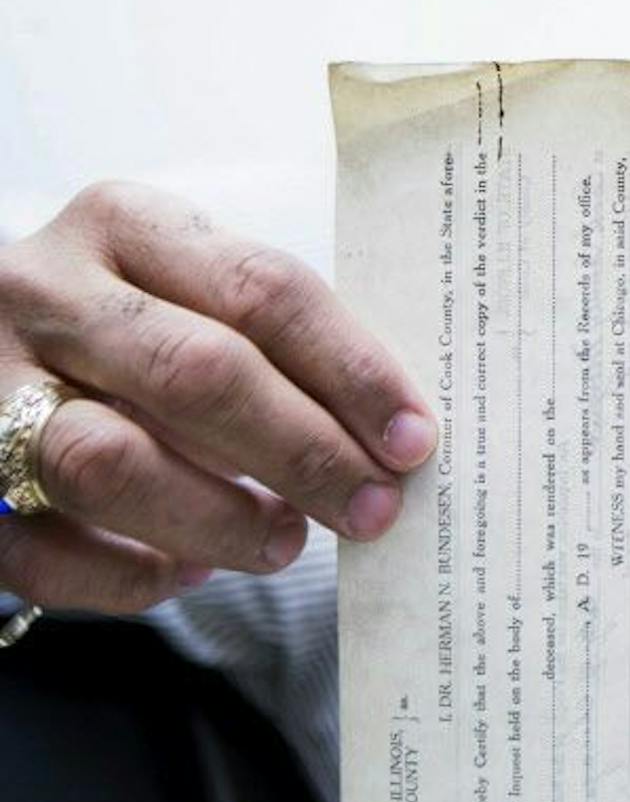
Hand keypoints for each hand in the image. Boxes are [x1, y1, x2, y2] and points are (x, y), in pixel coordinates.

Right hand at [0, 182, 434, 612]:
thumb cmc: (123, 328)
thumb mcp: (186, 296)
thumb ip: (271, 345)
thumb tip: (391, 436)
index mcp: (123, 226)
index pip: (263, 289)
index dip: (352, 370)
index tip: (414, 439)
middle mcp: (43, 292)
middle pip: (196, 372)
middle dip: (303, 452)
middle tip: (373, 508)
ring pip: (108, 462)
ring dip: (218, 517)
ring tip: (284, 542)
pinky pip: (43, 548)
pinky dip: (128, 575)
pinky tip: (186, 573)